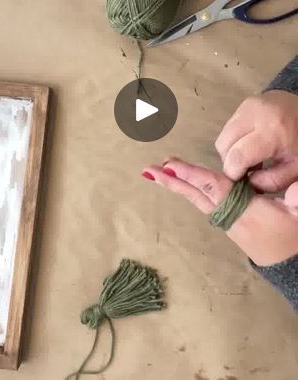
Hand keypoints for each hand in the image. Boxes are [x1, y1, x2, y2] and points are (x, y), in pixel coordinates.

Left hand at [142, 158, 297, 266]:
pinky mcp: (228, 222)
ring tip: (159, 172)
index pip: (213, 188)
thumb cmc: (295, 238)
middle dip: (173, 181)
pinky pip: (205, 202)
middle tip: (148, 170)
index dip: (192, 174)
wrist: (291, 267)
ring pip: (198, 198)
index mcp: (243, 210)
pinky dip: (191, 190)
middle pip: (196, 194)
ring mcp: (226, 220)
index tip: (170, 164)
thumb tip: (295, 190)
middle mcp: (229, 215)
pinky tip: (184, 183)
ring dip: (179, 184)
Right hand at [215, 90, 297, 192]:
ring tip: (249, 157)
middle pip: (223, 145)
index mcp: (272, 132)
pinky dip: (234, 140)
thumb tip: (248, 183)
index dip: (234, 173)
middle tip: (246, 170)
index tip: (241, 181)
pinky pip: (229, 127)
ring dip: (231, 150)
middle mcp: (255, 115)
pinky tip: (250, 144)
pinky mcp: (244, 104)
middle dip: (230, 162)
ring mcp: (248, 106)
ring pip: (223, 136)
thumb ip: (272, 181)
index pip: (237, 156)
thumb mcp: (296, 167)